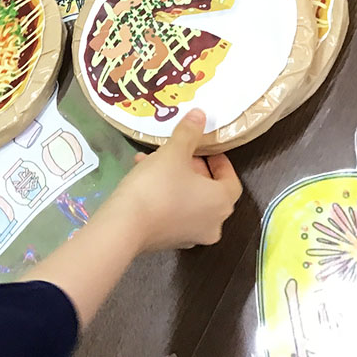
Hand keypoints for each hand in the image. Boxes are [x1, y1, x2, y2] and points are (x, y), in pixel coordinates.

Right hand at [101, 109, 241, 252]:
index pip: (231, 180)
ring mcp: (192, 236)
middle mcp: (213, 223)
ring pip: (190, 201)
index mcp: (221, 202)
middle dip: (193, 168)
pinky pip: (175, 213)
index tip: (205, 148)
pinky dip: (166, 196)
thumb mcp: (173, 153)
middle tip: (177, 153)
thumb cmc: (157, 186)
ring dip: (176, 180)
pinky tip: (143, 180)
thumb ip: (189, 133)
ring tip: (151, 162)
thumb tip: (201, 114)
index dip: (220, 162)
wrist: (125, 226)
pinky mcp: (170, 241)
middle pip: (210, 191)